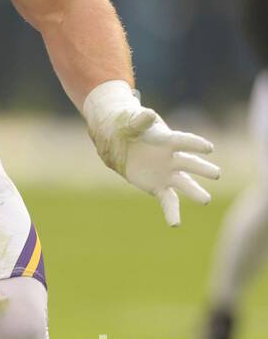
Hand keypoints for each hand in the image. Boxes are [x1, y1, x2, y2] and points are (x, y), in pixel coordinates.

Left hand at [83, 80, 219, 226]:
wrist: (122, 143)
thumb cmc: (129, 128)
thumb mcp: (131, 123)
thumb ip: (140, 121)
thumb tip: (148, 113)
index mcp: (167, 139)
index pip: (184, 141)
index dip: (195, 144)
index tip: (209, 148)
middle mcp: (172, 158)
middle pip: (190, 163)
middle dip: (202, 169)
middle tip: (216, 174)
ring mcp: (167, 173)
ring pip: (185, 184)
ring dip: (195, 192)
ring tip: (205, 200)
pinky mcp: (159, 187)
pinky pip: (168, 200)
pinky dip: (172, 212)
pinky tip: (175, 224)